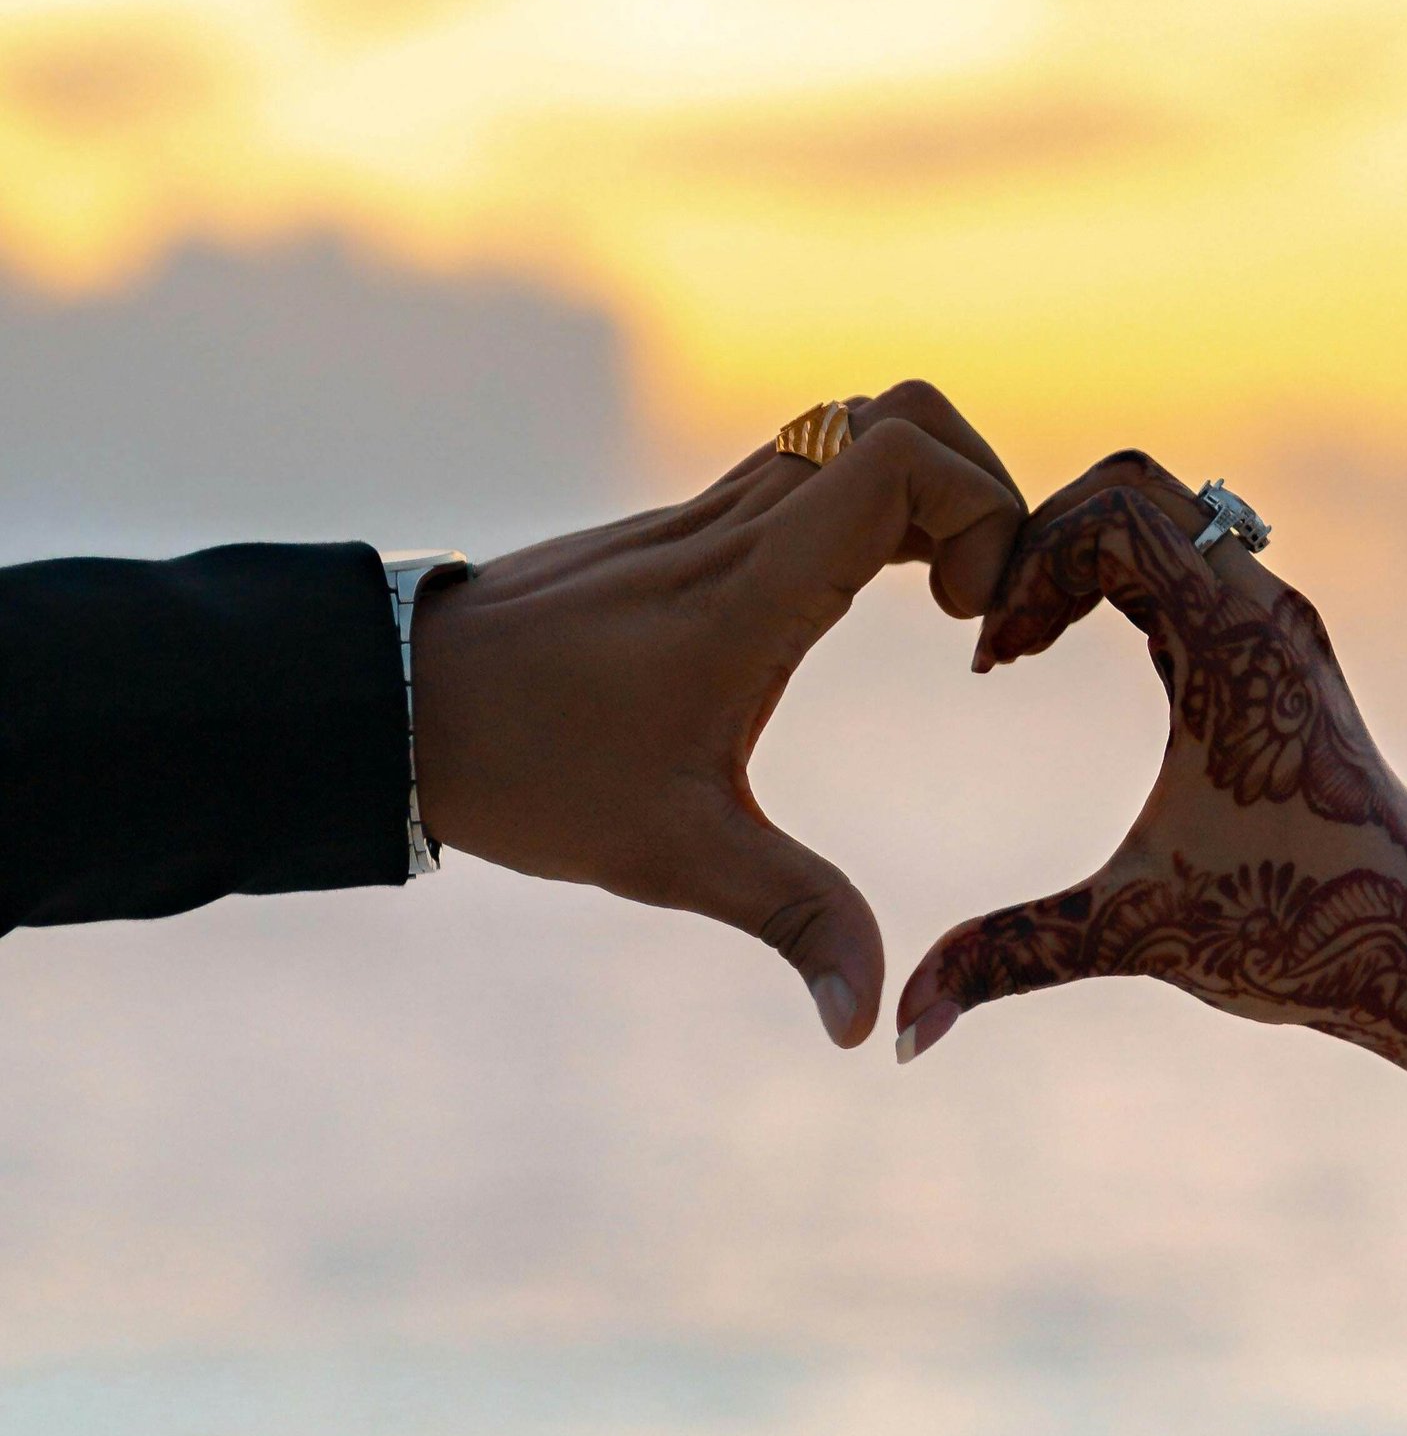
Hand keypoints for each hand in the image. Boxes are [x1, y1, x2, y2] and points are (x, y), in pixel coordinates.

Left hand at [412, 381, 1021, 1048]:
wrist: (397, 704)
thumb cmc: (531, 772)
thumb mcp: (673, 858)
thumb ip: (793, 922)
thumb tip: (866, 1026)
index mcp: (753, 588)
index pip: (897, 453)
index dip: (977, 508)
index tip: (966, 617)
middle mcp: (740, 524)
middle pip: (899, 410)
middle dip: (980, 488)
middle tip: (973, 601)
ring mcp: (712, 511)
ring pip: (857, 421)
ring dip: (931, 492)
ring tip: (940, 601)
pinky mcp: (693, 523)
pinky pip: (817, 460)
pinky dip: (881, 503)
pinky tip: (879, 598)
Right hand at [893, 450, 1406, 1060]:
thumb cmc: (1294, 932)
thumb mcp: (1135, 930)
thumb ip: (1011, 956)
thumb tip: (903, 1028)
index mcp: (1235, 642)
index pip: (1113, 512)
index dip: (1029, 563)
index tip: (992, 660)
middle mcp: (1265, 609)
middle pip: (1132, 488)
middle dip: (1042, 538)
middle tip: (994, 633)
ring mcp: (1276, 623)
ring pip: (1160, 516)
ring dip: (1076, 557)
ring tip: (1017, 645)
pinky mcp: (1275, 648)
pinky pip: (1179, 561)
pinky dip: (1111, 579)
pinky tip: (1060, 650)